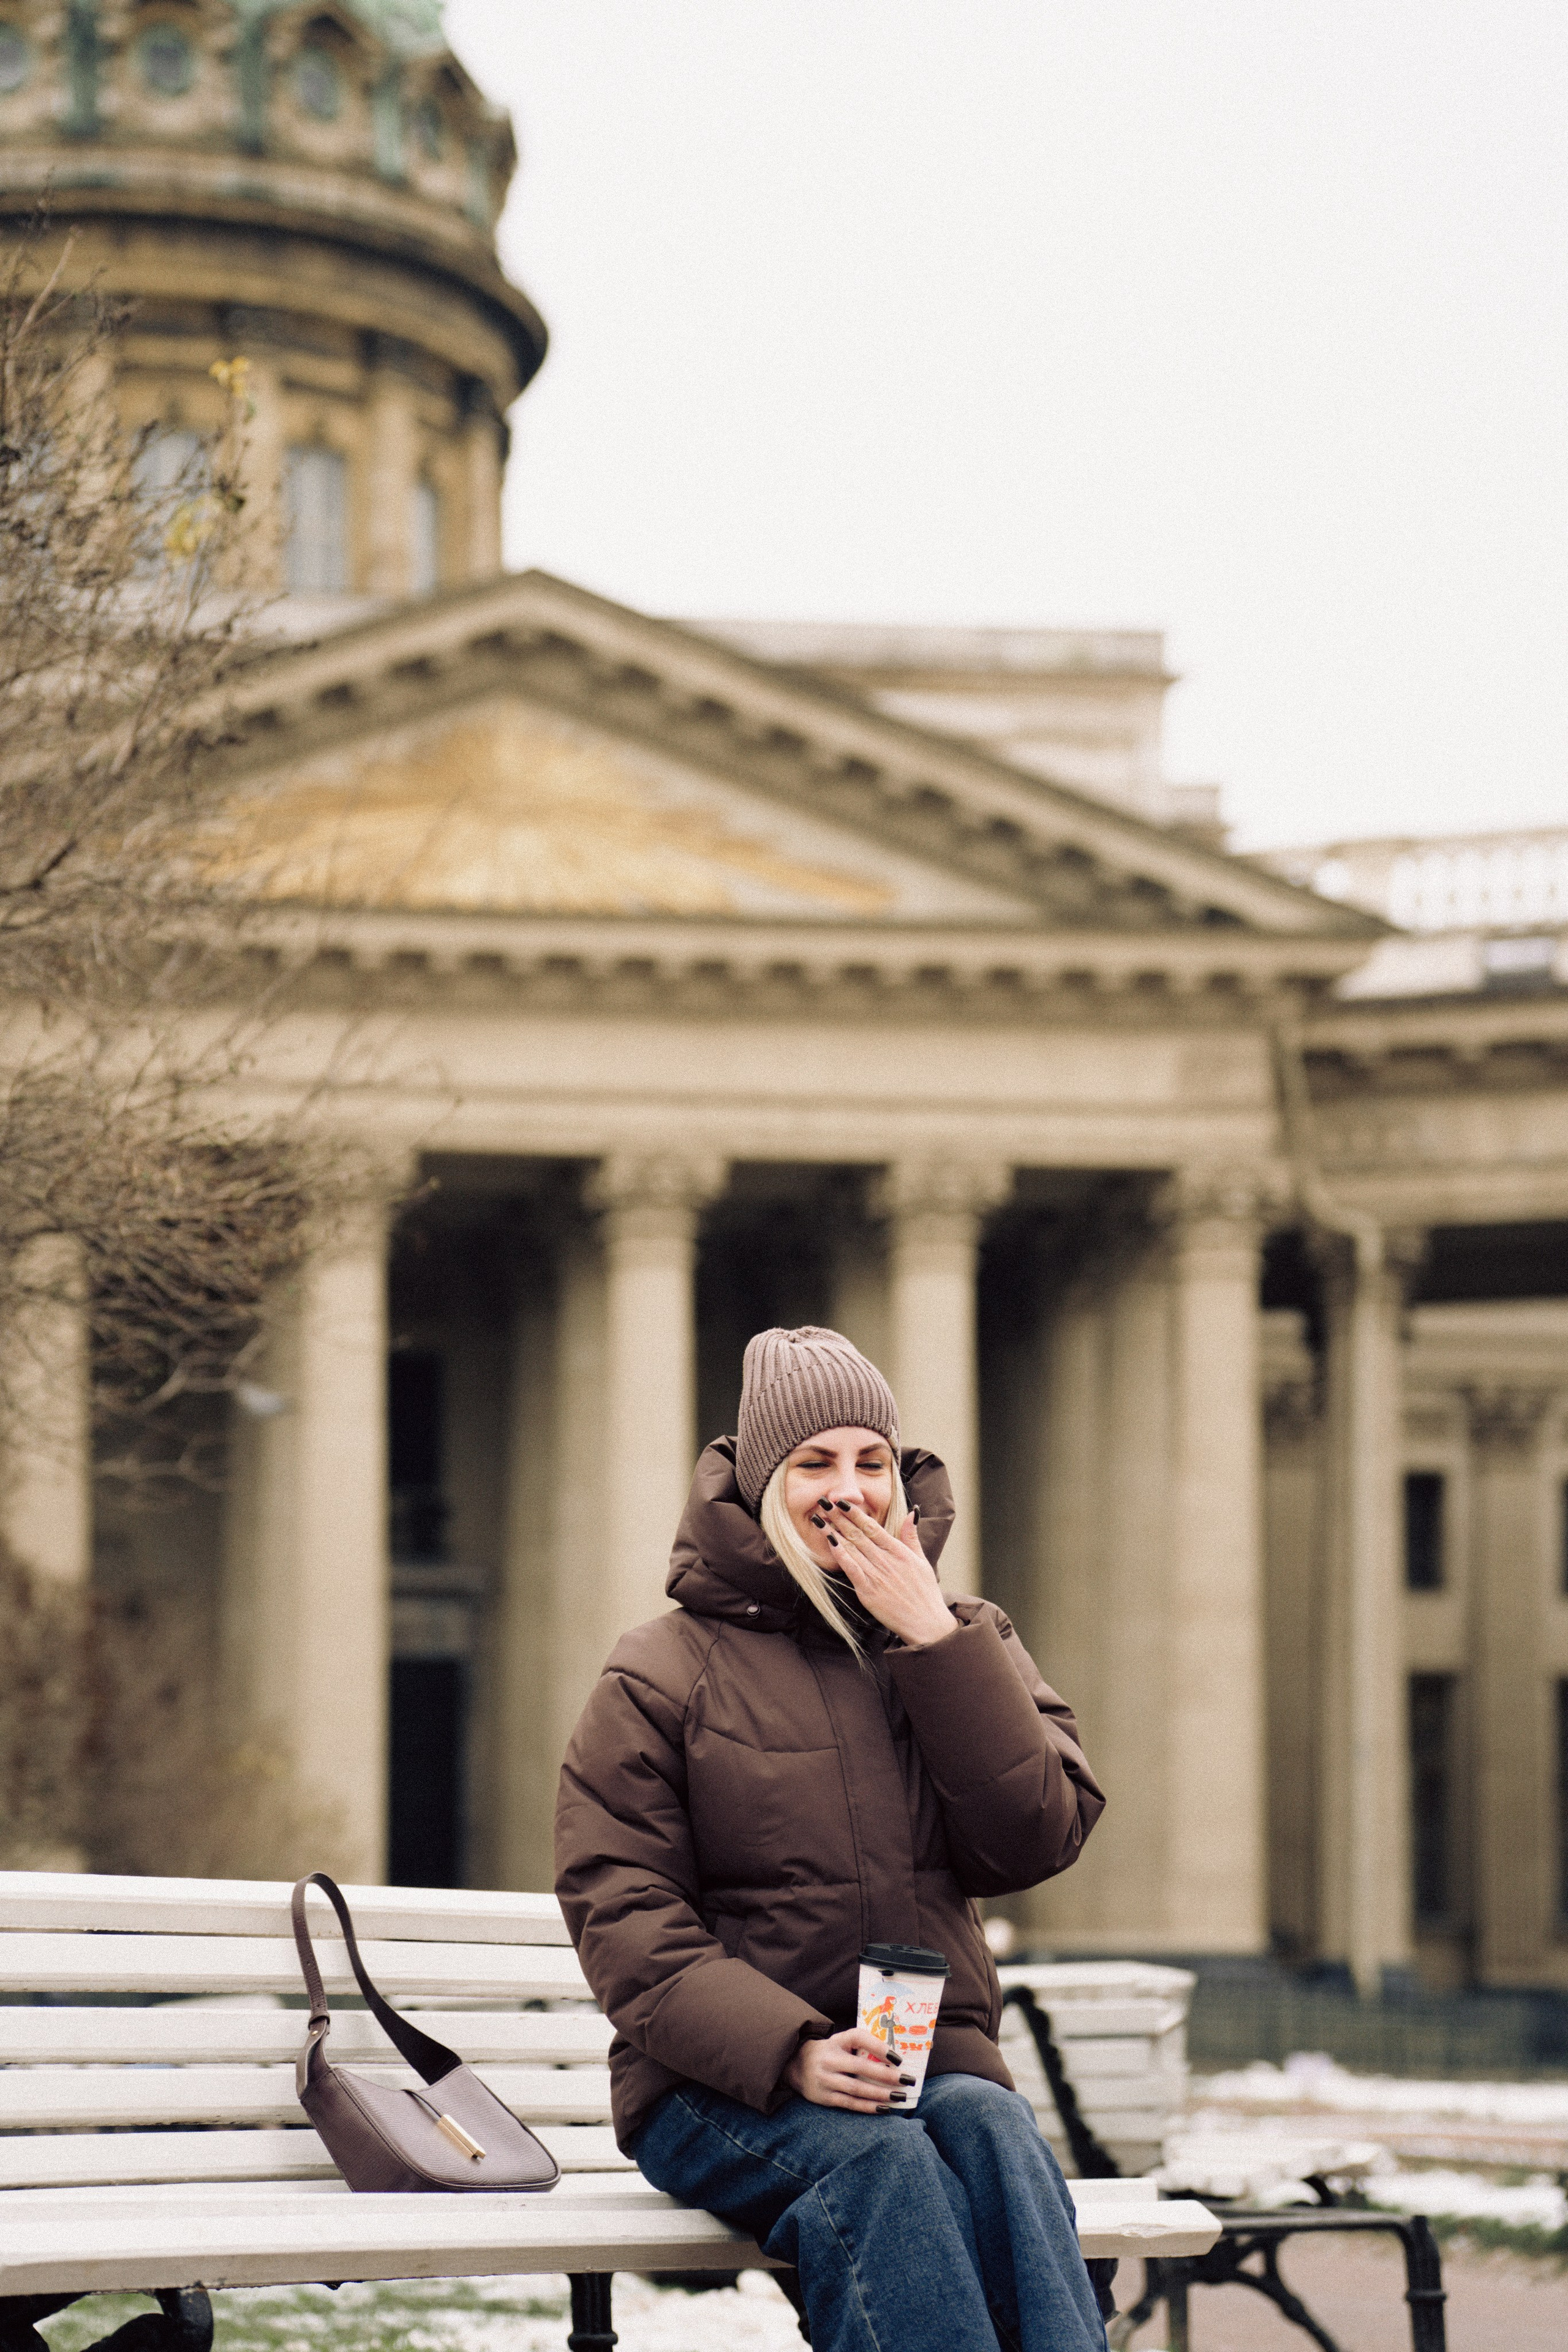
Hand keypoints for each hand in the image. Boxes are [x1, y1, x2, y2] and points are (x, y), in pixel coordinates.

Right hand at [784, 2027, 914, 2110]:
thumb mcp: (841, 2041)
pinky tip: (884, 2108)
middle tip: (907, 2080)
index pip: (858, 2038)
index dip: (878, 2047)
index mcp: (835, 2042)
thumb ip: (863, 2044)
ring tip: (899, 2097)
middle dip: (885, 2075)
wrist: (796, 2065)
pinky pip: (850, 2103)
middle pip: (860, 2067)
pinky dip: (868, 2106)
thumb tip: (893, 2057)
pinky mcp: (825, 2098)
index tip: (898, 2058)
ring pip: (856, 2089)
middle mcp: (829, 2060)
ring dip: (879, 2094)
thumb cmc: (829, 2052)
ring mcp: (826, 2080)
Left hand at [821, 1502, 955, 1646]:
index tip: (842, 1502)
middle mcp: (886, 1560)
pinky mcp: (868, 1591)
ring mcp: (876, 1575)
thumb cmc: (925, 1593)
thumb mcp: (922, 1560)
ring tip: (819, 1519)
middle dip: (839, 1518)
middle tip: (824, 1503)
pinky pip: (851, 1569)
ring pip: (851, 1549)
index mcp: (898, 1551)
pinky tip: (829, 1543)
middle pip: (858, 1534)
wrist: (926, 1622)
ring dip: (833, 1532)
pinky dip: (840, 1555)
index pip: (872, 1527)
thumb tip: (912, 1512)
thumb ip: (911, 1536)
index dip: (855, 1513)